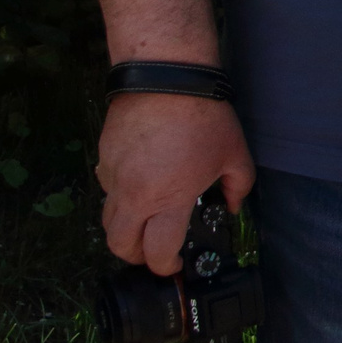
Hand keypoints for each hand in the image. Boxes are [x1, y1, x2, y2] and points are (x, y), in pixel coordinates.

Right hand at [95, 92, 255, 274]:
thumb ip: (238, 188)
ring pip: (107, 219)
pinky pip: (105, 187)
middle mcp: (135, 194)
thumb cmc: (204, 116)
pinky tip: (139, 181)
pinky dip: (119, 194)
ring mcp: (114, 176)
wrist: (165, 76)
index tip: (175, 263)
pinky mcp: (103, 157)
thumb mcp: (235, 154)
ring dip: (124, 228)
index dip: (166, 266)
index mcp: (168, 199)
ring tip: (146, 219)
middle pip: (119, 245)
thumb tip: (233, 208)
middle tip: (154, 249)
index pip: (157, 252)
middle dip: (136, 256)